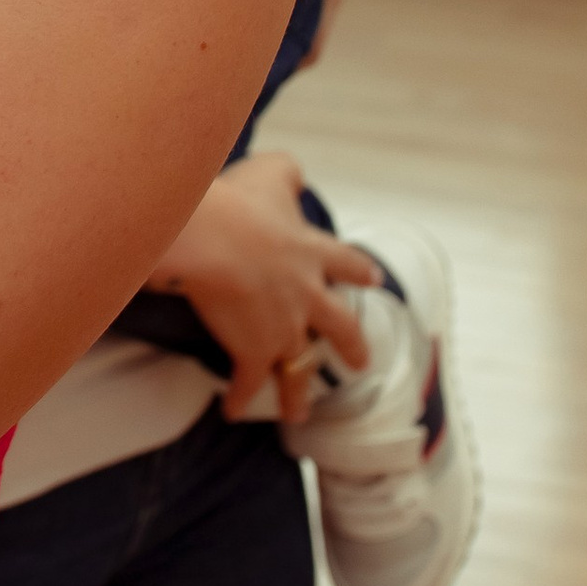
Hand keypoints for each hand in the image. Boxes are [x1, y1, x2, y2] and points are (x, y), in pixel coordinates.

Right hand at [150, 145, 380, 422]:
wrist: (213, 241)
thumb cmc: (239, 202)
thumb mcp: (271, 172)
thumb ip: (288, 174)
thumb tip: (295, 175)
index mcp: (312, 254)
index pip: (347, 264)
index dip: (359, 272)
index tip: (373, 281)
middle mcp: (308, 298)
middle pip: (340, 329)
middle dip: (352, 347)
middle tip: (360, 363)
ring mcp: (284, 330)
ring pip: (300, 369)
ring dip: (299, 393)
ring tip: (299, 413)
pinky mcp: (253, 352)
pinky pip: (250, 383)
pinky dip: (241, 399)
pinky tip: (233, 411)